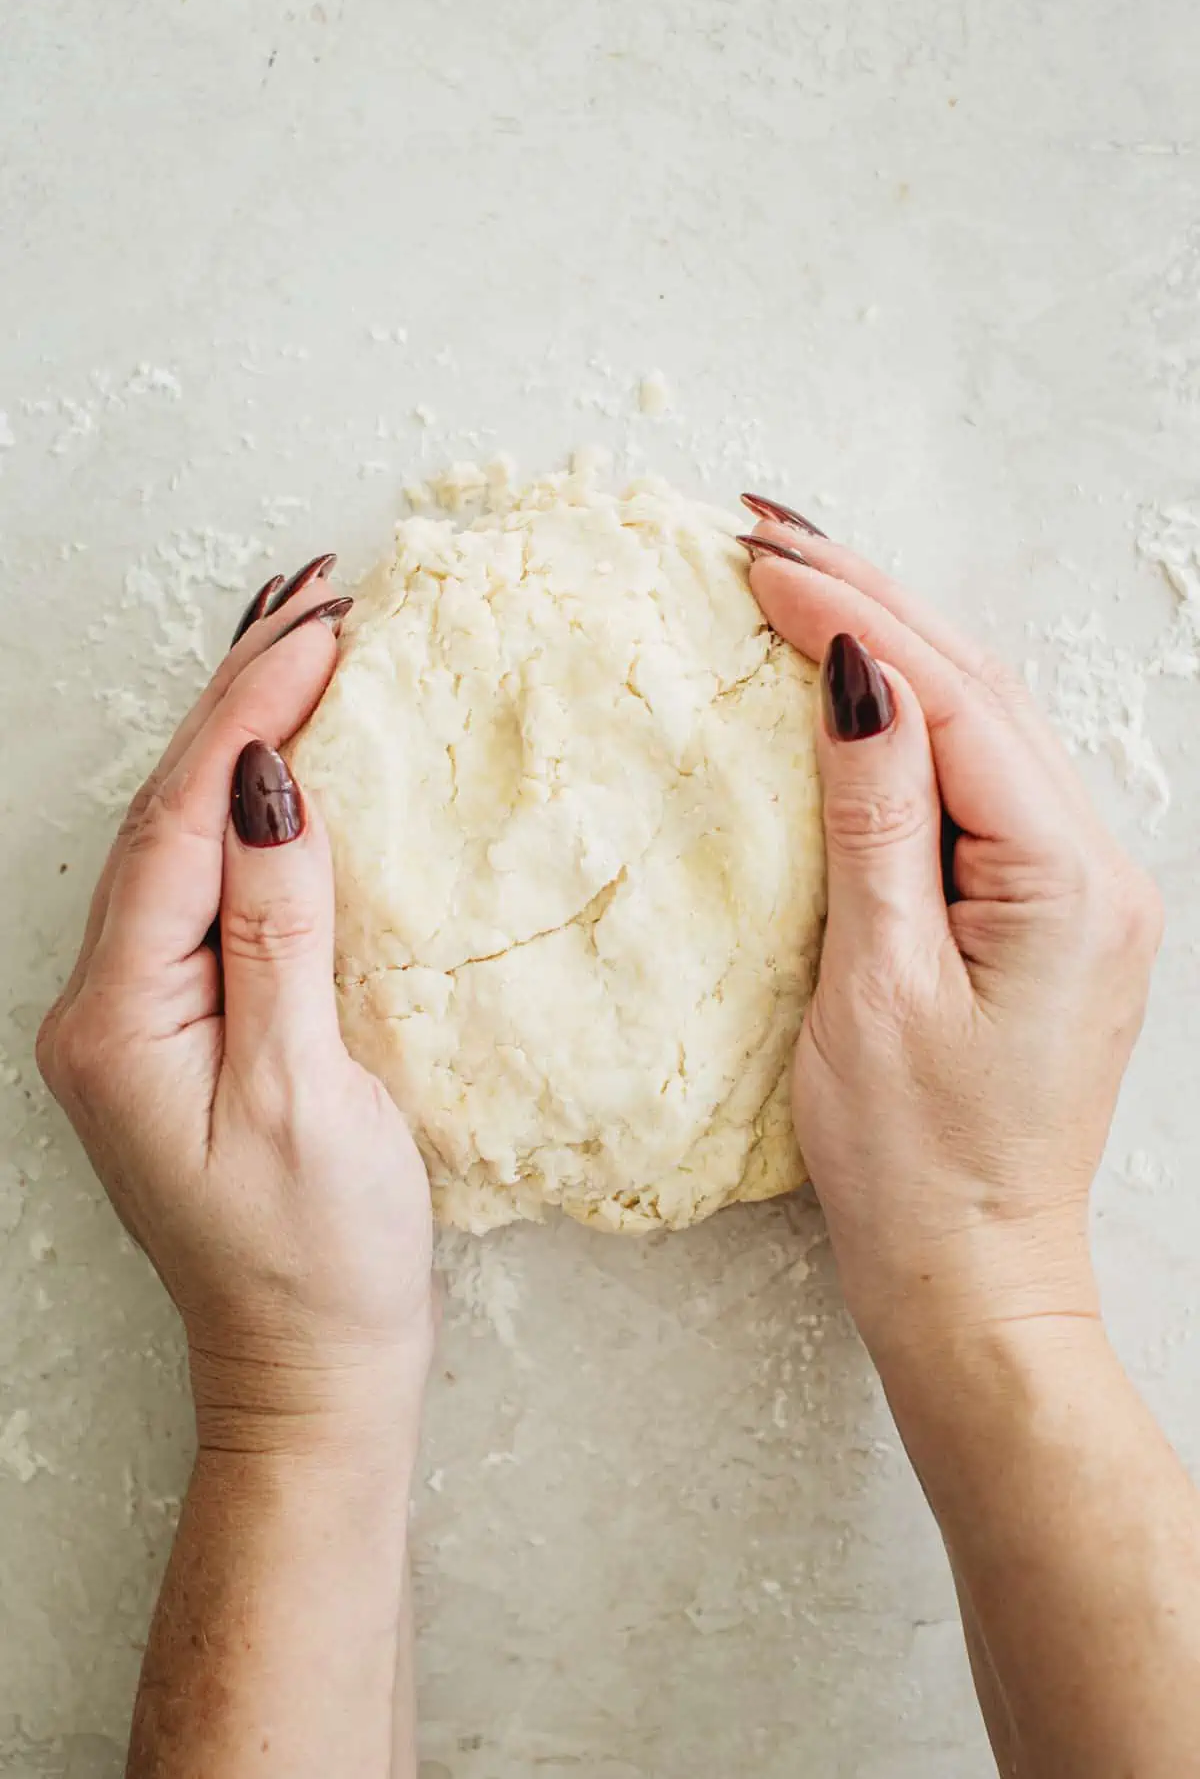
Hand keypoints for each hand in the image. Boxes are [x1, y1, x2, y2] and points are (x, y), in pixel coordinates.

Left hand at [37, 559, 433, 1454]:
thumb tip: (268, 788)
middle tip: (317, 596)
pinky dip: (253, 807)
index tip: (325, 625)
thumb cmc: (316, 1258)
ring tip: (303, 642)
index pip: (186, 819)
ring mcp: (144, 1012)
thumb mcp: (305, 1092)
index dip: (252, 710)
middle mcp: (109, 1002)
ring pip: (187, 835)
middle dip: (240, 695)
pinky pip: (212, 882)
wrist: (309, 1370)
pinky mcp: (189, 1022)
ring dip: (245, 735)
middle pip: (170, 809)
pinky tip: (290, 764)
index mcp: (122, 1016)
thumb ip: (279, 930)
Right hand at [740, 500, 1161, 1359]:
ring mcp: (1077, 889)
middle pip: (979, 690)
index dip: (853, 617)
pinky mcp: (1043, 914)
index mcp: (1064, 880)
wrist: (972, 1276)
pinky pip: (978, 782)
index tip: (758, 558)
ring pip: (982, 724)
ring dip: (894, 645)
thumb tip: (859, 677)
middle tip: (766, 531)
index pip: (950, 700)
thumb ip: (876, 820)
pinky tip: (860, 685)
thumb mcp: (875, 985)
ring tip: (802, 577)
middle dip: (872, 600)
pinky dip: (915, 718)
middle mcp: (1094, 869)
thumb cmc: (915, 1161)